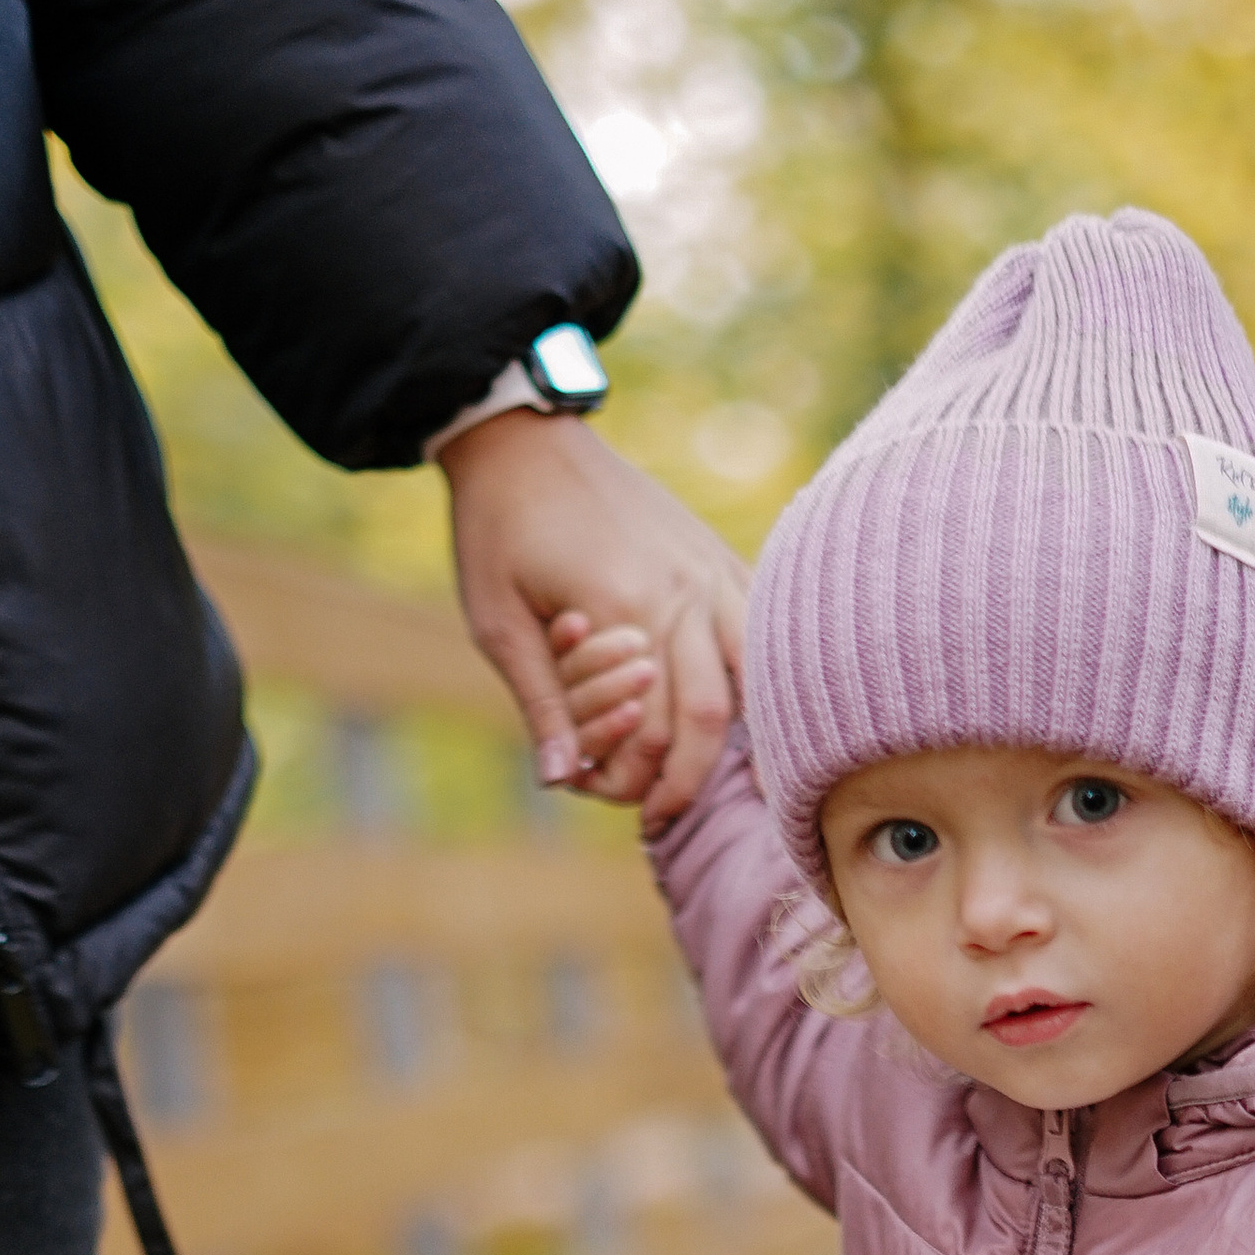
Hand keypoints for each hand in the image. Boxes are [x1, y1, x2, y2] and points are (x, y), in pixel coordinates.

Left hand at [438, 412, 746, 823]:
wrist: (525, 440)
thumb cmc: (499, 529)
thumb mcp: (496, 622)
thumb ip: (539, 702)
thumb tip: (561, 779)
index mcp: (622, 607)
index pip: (649, 730)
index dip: (632, 780)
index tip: (609, 800)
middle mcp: (680, 591)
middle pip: (710, 716)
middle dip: (688, 778)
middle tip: (665, 814)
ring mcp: (708, 569)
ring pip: (754, 676)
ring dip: (741, 734)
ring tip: (726, 779)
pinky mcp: (716, 556)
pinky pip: (759, 630)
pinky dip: (758, 678)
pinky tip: (744, 710)